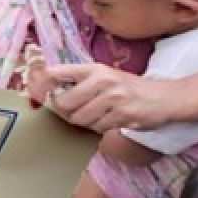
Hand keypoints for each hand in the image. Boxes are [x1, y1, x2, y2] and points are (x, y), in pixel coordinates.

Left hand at [33, 62, 178, 132]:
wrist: (163, 98)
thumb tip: (44, 92)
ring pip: (80, 119)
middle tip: (78, 110)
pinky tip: (112, 119)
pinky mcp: (123, 114)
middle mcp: (102, 80)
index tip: (33, 95)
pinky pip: (98, 128)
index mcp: (93, 68)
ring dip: (86, 122)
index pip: (55, 73)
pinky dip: (101, 128)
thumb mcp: (103, 76)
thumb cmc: (128, 88)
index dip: (39, 86)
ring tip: (100, 114)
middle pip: (64, 103)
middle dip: (67, 112)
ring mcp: (113, 97)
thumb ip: (77, 82)